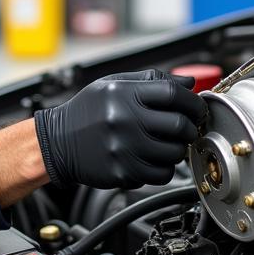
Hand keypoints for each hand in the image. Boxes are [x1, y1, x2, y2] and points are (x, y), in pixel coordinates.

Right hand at [33, 70, 205, 188]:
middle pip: (179, 125)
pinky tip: (153, 159)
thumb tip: (188, 82)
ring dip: (178, 149)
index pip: (173, 94)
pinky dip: (165, 168)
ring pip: (174, 153)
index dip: (193, 101)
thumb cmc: (86, 111)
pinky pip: (161, 174)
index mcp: (124, 94)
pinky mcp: (123, 172)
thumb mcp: (113, 84)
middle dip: (190, 127)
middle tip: (187, 128)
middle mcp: (124, 120)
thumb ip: (151, 80)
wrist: (56, 141)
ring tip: (167, 143)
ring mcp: (124, 148)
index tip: (197, 108)